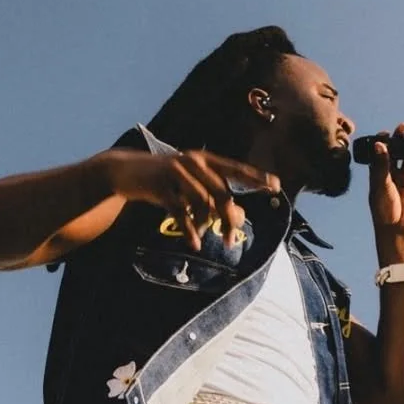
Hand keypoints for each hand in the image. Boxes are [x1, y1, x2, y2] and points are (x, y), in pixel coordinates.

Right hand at [99, 149, 279, 251]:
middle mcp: (194, 162)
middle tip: (230, 240)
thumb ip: (213, 198)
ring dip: (208, 226)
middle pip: (222, 193)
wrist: (128, 172)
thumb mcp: (191, 187)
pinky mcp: (162, 186)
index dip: (255, 177)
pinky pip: (181, 212)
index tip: (275, 186)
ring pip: (203, 203)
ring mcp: (177, 172)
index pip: (236, 169)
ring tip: (209, 239)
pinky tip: (195, 244)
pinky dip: (189, 230)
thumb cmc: (167, 182)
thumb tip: (239, 217)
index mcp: (205, 160)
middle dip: (229, 219)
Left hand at [368, 121, 403, 244]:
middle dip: (400, 139)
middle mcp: (390, 174)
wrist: (395, 229)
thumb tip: (379, 144)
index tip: (387, 132)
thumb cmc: (383, 210)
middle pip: (396, 152)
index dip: (383, 142)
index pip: (380, 153)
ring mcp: (403, 179)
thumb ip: (382, 164)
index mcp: (377, 174)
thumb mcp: (381, 185)